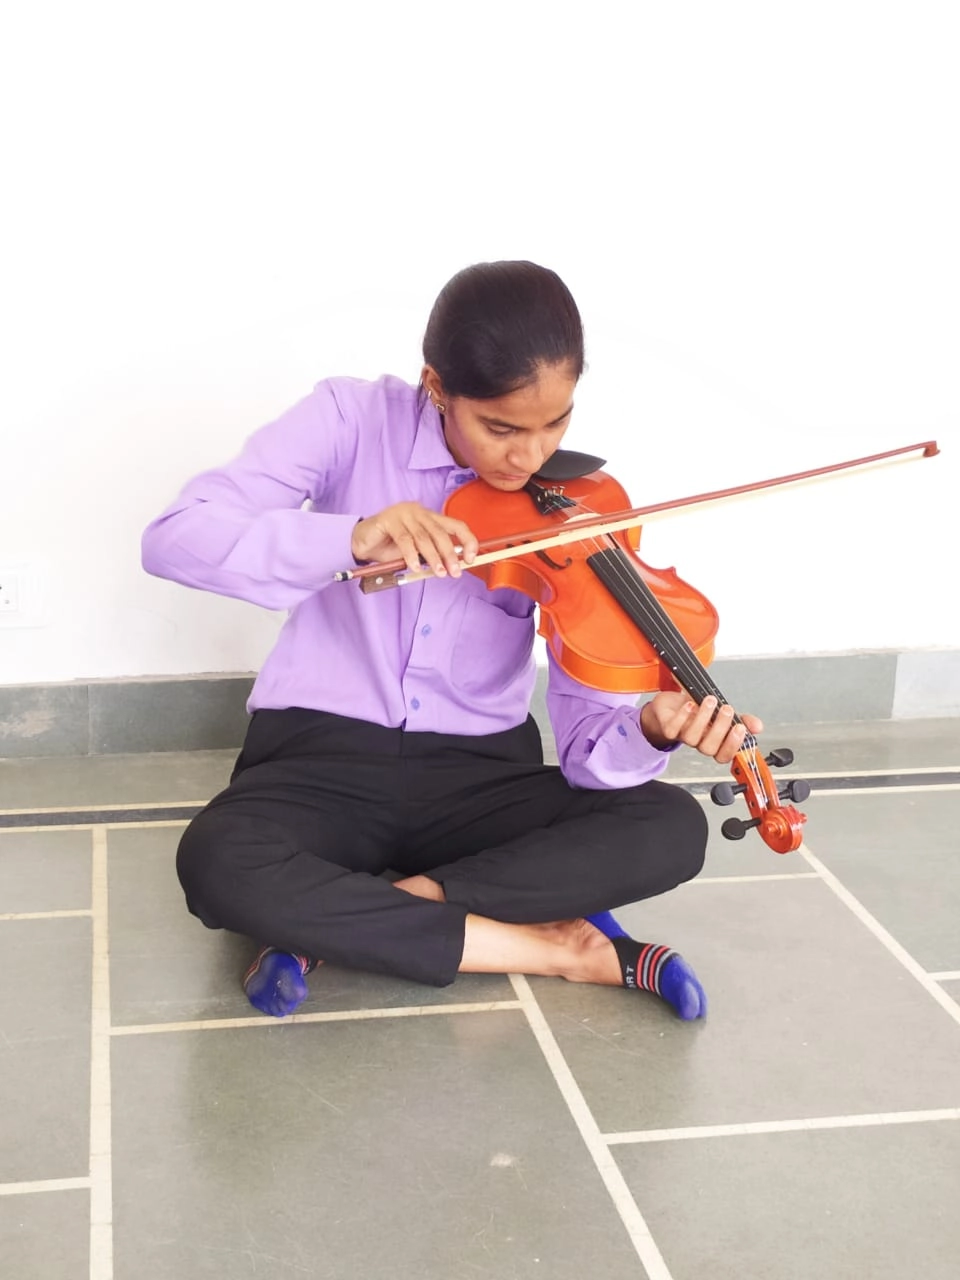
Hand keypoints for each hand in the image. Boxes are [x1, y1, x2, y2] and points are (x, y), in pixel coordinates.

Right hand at [351, 502, 478, 577]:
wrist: (362, 542)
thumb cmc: (390, 547)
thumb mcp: (416, 552)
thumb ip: (432, 554)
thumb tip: (453, 566)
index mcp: (430, 517)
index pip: (456, 525)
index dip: (467, 541)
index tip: (472, 558)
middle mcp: (419, 512)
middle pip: (441, 533)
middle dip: (450, 554)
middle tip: (455, 572)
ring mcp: (404, 513)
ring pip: (424, 537)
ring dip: (433, 557)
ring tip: (439, 573)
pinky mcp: (389, 519)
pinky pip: (405, 540)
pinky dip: (411, 555)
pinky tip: (414, 567)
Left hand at [639, 692, 763, 763]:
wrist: (669, 707)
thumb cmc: (697, 711)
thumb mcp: (722, 714)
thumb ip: (742, 720)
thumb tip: (757, 726)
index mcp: (714, 742)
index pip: (724, 755)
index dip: (733, 745)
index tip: (741, 728)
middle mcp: (699, 742)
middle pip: (709, 748)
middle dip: (720, 728)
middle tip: (726, 709)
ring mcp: (683, 736)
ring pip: (692, 738)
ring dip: (703, 718)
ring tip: (709, 701)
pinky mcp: (668, 727)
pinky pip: (673, 729)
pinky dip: (682, 716)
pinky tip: (690, 704)